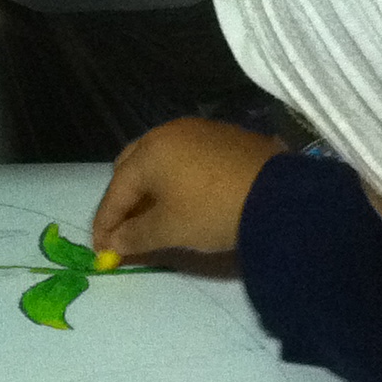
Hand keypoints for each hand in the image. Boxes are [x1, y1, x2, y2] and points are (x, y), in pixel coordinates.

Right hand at [90, 119, 287, 261]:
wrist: (279, 195)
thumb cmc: (212, 211)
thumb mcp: (170, 230)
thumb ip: (135, 237)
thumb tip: (114, 243)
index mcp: (148, 152)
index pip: (115, 191)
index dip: (105, 224)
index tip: (102, 250)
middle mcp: (168, 133)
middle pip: (132, 167)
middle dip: (124, 199)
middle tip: (125, 228)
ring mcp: (198, 131)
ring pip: (160, 160)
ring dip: (151, 187)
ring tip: (155, 214)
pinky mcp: (224, 137)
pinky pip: (186, 157)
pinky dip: (176, 178)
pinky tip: (185, 198)